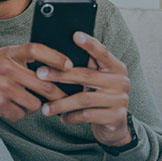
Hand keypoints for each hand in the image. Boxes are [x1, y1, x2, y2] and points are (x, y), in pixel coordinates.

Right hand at [0, 43, 70, 121]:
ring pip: (34, 103)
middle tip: (65, 98)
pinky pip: (20, 114)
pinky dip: (19, 113)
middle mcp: (7, 67)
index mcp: (10, 52)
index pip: (36, 49)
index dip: (55, 57)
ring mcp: (2, 86)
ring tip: (25, 101)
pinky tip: (11, 107)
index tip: (69, 65)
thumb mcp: (4, 56)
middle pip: (43, 83)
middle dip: (58, 94)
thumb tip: (55, 68)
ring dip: (34, 106)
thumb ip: (24, 59)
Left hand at [37, 32, 131, 146]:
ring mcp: (119, 100)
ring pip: (84, 99)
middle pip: (87, 75)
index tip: (75, 35)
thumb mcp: (97, 80)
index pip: (102, 52)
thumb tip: (57, 54)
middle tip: (40, 74)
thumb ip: (88, 67)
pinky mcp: (115, 117)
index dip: (89, 44)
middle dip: (60, 75)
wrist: (115, 126)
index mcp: (116, 67)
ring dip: (61, 103)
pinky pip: (87, 116)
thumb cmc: (100, 97)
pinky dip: (71, 117)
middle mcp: (121, 81)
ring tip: (45, 107)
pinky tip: (62, 117)